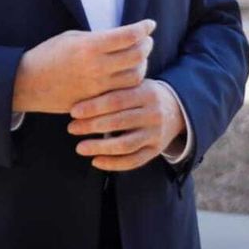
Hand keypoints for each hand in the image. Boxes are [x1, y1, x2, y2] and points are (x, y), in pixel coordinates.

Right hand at [11, 19, 155, 113]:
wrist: (26, 83)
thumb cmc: (48, 55)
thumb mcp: (72, 38)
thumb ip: (100, 38)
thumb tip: (126, 36)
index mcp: (89, 47)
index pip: (128, 35)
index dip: (144, 28)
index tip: (149, 24)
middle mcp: (96, 67)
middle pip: (137, 56)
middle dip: (147, 45)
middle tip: (146, 40)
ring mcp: (96, 87)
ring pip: (135, 76)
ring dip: (142, 65)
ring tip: (138, 57)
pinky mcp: (95, 101)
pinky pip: (122, 92)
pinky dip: (131, 82)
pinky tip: (128, 73)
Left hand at [68, 80, 186, 171]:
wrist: (177, 108)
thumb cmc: (144, 95)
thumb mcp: (136, 85)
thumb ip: (115, 89)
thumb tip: (79, 94)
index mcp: (147, 93)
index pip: (117, 100)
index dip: (93, 107)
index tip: (73, 111)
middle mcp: (154, 114)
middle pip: (119, 122)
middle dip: (91, 126)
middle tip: (71, 128)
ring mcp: (156, 134)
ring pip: (125, 145)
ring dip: (100, 147)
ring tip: (80, 147)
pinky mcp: (156, 150)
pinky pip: (133, 161)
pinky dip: (113, 164)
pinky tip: (96, 161)